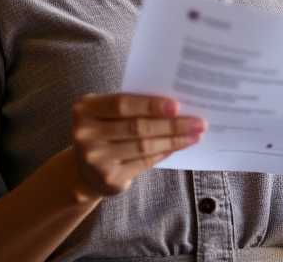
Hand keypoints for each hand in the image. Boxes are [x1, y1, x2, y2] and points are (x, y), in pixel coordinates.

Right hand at [70, 93, 205, 199]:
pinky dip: (164, 152)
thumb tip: (175, 105)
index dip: (150, 105)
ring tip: (195, 134)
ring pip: (143, 146)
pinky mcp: (108, 178)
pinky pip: (144, 162)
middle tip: (197, 122)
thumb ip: (132, 105)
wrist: (85, 169)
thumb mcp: (108, 112)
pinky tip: (179, 146)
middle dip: (171, 124)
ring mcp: (95, 159)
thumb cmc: (105, 129)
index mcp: (85, 109)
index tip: (177, 105)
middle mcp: (85, 134)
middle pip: (137, 127)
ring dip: (173, 139)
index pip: (122, 104)